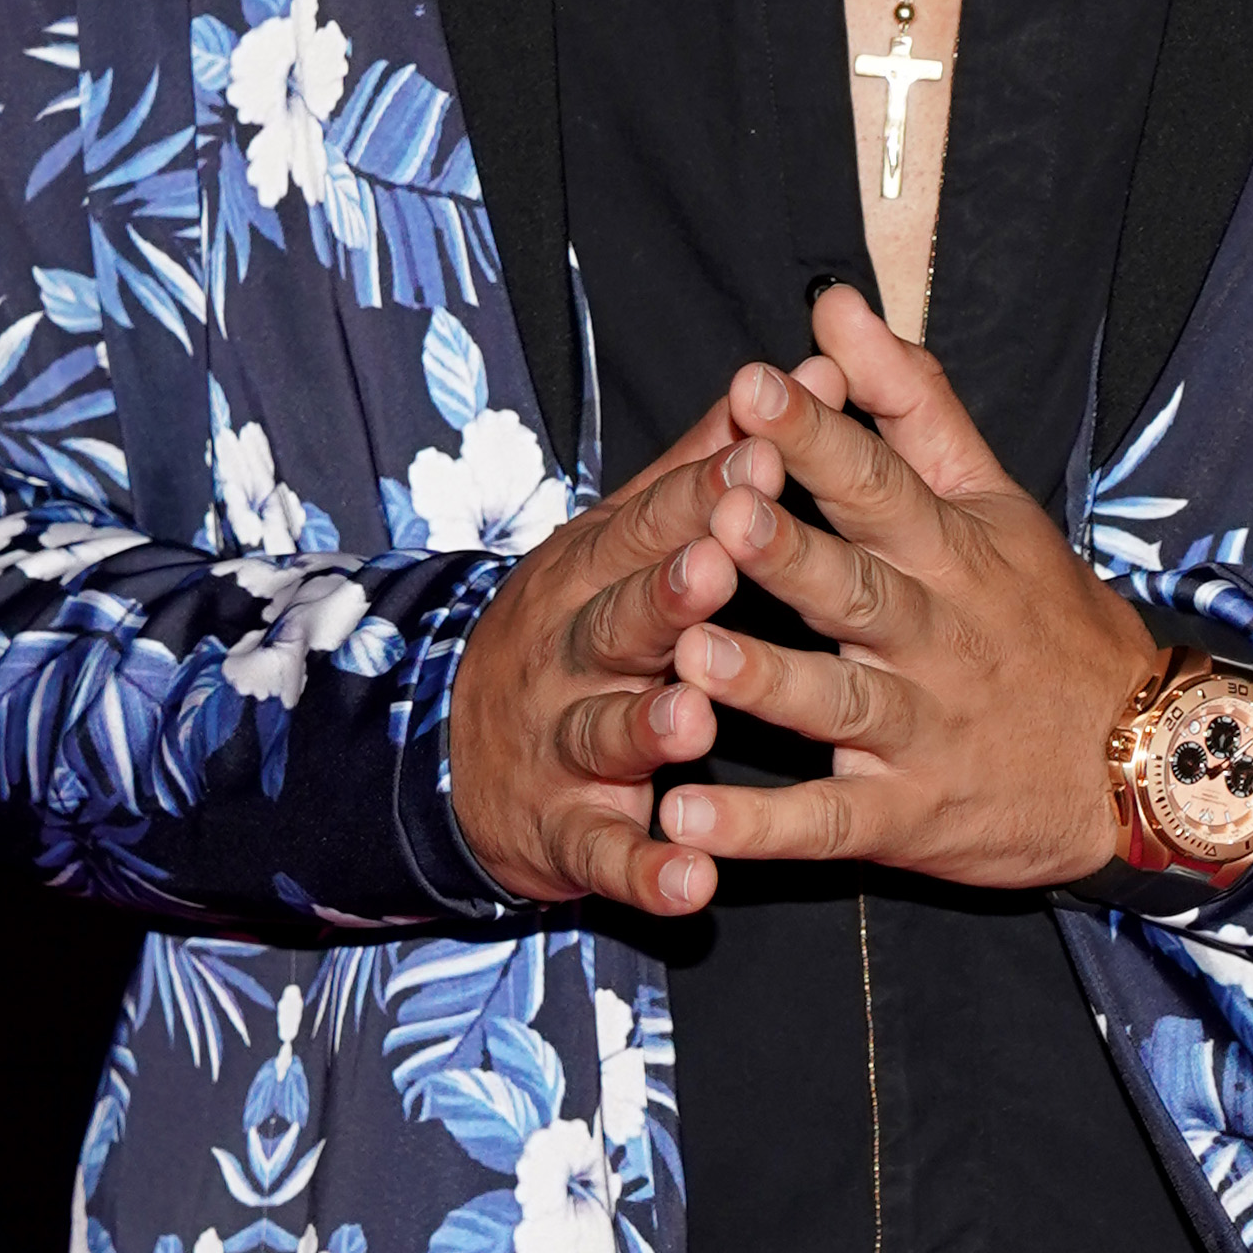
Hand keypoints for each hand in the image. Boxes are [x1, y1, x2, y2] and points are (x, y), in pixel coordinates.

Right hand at [444, 389, 777, 916]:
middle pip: (619, 618)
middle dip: (667, 594)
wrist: (452, 752)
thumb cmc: (580, 624)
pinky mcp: (565, 832)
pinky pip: (606, 854)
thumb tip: (800, 370)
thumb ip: (708, 464)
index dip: (702, 495)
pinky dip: (647, 869)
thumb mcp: (621, 539)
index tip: (760, 456)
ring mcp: (562, 742)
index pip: (651, 523)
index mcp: (594, 569)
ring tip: (694, 721)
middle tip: (722, 567)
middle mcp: (572, 650)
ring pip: (605, 731)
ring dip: (646, 728)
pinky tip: (693, 882)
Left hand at [654, 288, 1160, 887]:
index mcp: (949, 549)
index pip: (880, 481)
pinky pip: (824, 824)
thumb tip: (832, 304)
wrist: (1147, 759)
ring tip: (692, 658)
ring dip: (763, 684)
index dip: (818, 437)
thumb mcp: (993, 496)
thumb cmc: (1047, 616)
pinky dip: (756, 830)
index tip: (755, 387)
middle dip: (787, 552)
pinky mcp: (904, 818)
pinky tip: (683, 821)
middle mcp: (932, 635)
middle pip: (853, 588)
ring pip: (834, 703)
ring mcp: (919, 730)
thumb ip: (909, 399)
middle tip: (721, 513)